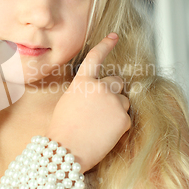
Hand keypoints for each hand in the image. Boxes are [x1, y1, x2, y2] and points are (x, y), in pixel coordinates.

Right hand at [46, 34, 130, 171]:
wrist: (66, 152)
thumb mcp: (68, 102)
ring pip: (123, 100)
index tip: (114, 37)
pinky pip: (126, 117)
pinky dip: (118, 125)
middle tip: (102, 108)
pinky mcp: (124, 119)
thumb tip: (96, 93)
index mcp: (83, 82)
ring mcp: (114, 102)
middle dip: (113, 91)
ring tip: (100, 125)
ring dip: (116, 108)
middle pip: (117, 81)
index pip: (95, 58)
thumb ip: (84, 92)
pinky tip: (105, 134)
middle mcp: (100, 87)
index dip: (105, 45)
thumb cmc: (62, 130)